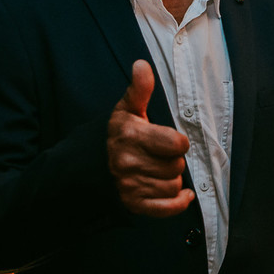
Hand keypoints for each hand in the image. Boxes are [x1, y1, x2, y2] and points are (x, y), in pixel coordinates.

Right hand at [107, 60, 194, 216]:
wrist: (90, 166)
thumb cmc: (117, 135)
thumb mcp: (127, 110)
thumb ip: (139, 89)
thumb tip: (142, 64)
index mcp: (131, 136)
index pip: (178, 144)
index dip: (178, 142)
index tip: (170, 141)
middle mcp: (128, 162)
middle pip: (177, 166)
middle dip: (173, 161)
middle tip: (160, 156)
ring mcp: (130, 186)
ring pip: (174, 186)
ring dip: (172, 180)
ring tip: (158, 170)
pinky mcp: (133, 204)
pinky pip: (167, 208)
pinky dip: (179, 203)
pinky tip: (182, 194)